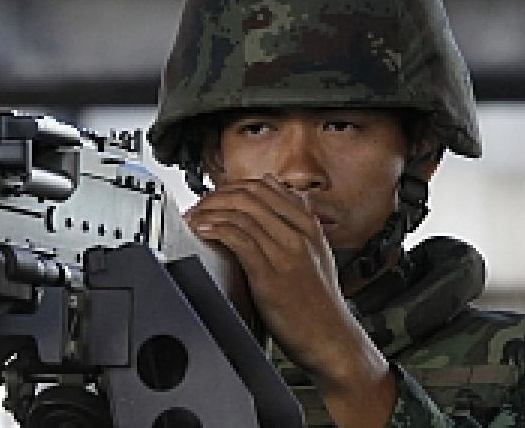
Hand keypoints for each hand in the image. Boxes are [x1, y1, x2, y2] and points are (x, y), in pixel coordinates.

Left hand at [183, 175, 395, 426]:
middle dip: (214, 197)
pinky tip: (203, 232)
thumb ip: (296, 218)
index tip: (212, 197)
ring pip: (241, 213)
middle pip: (248, 195)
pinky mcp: (271, 273)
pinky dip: (216, 229)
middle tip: (196, 208)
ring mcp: (286, 252)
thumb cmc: (319, 302)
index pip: (263, 187)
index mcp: (308, 225)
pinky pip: (239, 238)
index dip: (230, 188)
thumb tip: (273, 186)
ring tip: (193, 219)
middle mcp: (298, 233)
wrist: (331, 339)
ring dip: (209, 212)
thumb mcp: (316, 251)